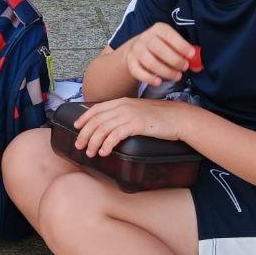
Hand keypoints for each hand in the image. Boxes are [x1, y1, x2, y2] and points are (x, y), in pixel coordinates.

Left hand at [72, 98, 186, 157]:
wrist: (178, 117)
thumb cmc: (160, 116)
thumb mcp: (138, 110)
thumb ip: (125, 114)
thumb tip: (112, 125)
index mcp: (122, 101)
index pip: (96, 108)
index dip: (84, 117)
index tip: (76, 126)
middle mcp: (122, 106)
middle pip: (96, 120)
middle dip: (84, 133)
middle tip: (79, 145)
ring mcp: (129, 114)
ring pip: (103, 129)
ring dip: (93, 142)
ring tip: (90, 153)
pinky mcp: (136, 125)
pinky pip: (115, 135)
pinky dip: (107, 144)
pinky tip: (104, 152)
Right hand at [118, 22, 194, 86]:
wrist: (137, 49)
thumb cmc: (162, 46)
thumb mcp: (172, 43)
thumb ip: (184, 52)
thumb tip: (198, 65)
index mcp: (158, 29)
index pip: (169, 35)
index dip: (181, 45)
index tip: (191, 55)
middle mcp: (146, 37)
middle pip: (159, 49)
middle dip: (175, 60)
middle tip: (184, 68)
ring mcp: (137, 50)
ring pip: (150, 62)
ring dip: (166, 72)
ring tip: (177, 76)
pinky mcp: (130, 62)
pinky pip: (138, 72)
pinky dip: (149, 78)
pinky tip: (159, 82)